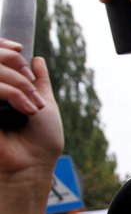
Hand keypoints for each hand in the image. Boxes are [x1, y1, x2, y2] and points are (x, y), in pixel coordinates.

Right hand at [0, 48, 62, 177]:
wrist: (32, 165)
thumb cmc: (40, 140)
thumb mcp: (43, 103)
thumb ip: (38, 81)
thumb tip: (36, 60)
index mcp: (0, 91)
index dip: (3, 48)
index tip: (20, 52)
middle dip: (18, 70)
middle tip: (34, 92)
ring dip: (20, 85)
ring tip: (32, 107)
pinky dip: (13, 93)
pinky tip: (26, 109)